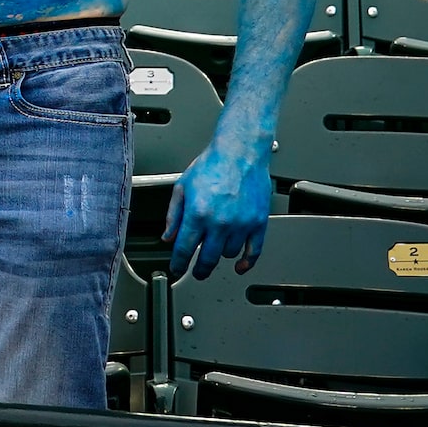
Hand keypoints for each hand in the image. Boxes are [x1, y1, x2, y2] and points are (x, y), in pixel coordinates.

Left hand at [164, 139, 272, 279]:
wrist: (240, 153)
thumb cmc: (212, 164)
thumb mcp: (182, 187)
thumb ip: (174, 215)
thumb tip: (169, 236)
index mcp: (198, 213)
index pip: (184, 248)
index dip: (178, 263)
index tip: (176, 269)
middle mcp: (220, 222)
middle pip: (207, 258)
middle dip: (198, 270)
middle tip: (196, 273)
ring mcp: (241, 225)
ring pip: (228, 255)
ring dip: (220, 255)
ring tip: (215, 248)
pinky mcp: (258, 223)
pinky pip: (254, 251)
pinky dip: (247, 262)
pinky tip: (240, 266)